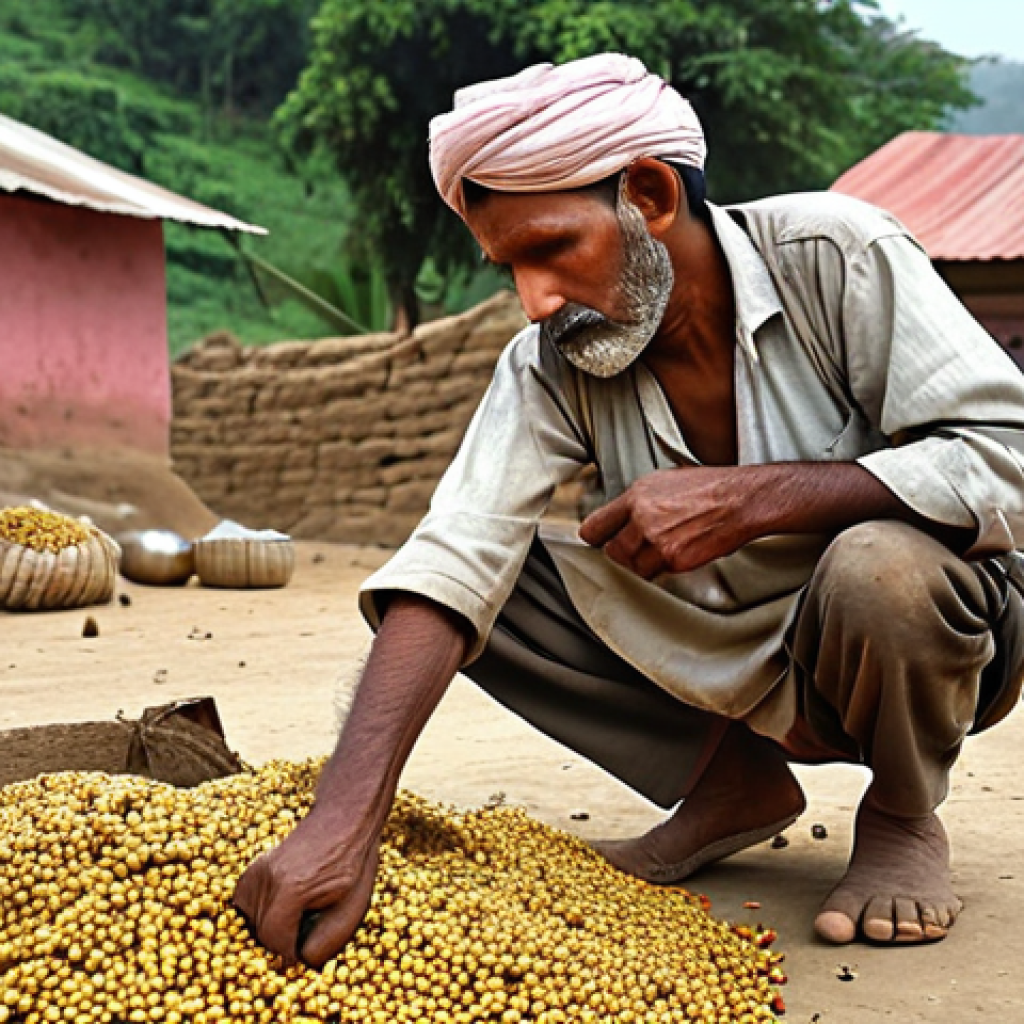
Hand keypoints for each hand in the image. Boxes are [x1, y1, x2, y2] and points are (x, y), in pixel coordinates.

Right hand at [232, 809, 380, 968]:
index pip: (274, 938)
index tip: (299, 958)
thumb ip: (328, 938)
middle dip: (277, 943)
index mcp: (293, 888)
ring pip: (247, 917)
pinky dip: (255, 912)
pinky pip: (244, 900)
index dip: (286, 954)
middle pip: (259, 930)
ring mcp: (260, 867)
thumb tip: (301, 962)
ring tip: (292, 924)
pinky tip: (278, 910)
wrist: (344, 820)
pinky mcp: (256, 864)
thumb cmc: (352, 863)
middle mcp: (270, 877)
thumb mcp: (352, 904)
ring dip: (266, 928)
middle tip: (298, 942)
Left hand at [578, 466, 759, 577]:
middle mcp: (642, 518)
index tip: (599, 542)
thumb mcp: (664, 481)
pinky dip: (663, 570)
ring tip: (659, 552)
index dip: (596, 538)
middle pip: (612, 552)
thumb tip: (623, 517)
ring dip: (642, 565)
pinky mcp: (674, 560)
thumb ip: (639, 501)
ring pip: (632, 567)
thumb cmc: (709, 488)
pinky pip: (656, 574)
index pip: (595, 527)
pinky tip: (676, 555)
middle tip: (635, 551)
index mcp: (636, 495)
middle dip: (621, 554)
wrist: (740, 500)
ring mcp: (657, 541)